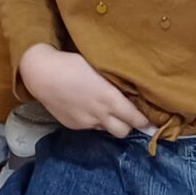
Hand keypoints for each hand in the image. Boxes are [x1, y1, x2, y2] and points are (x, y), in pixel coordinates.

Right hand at [19, 44, 144, 137]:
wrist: (42, 74)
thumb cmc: (73, 63)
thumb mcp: (100, 70)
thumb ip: (115, 84)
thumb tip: (129, 92)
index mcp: (109, 98)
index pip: (134, 117)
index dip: (144, 122)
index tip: (152, 123)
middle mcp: (99, 114)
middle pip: (123, 131)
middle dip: (130, 126)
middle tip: (132, 118)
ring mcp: (85, 122)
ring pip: (106, 130)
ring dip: (111, 124)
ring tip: (110, 113)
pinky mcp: (73, 125)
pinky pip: (90, 127)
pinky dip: (95, 121)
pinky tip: (89, 108)